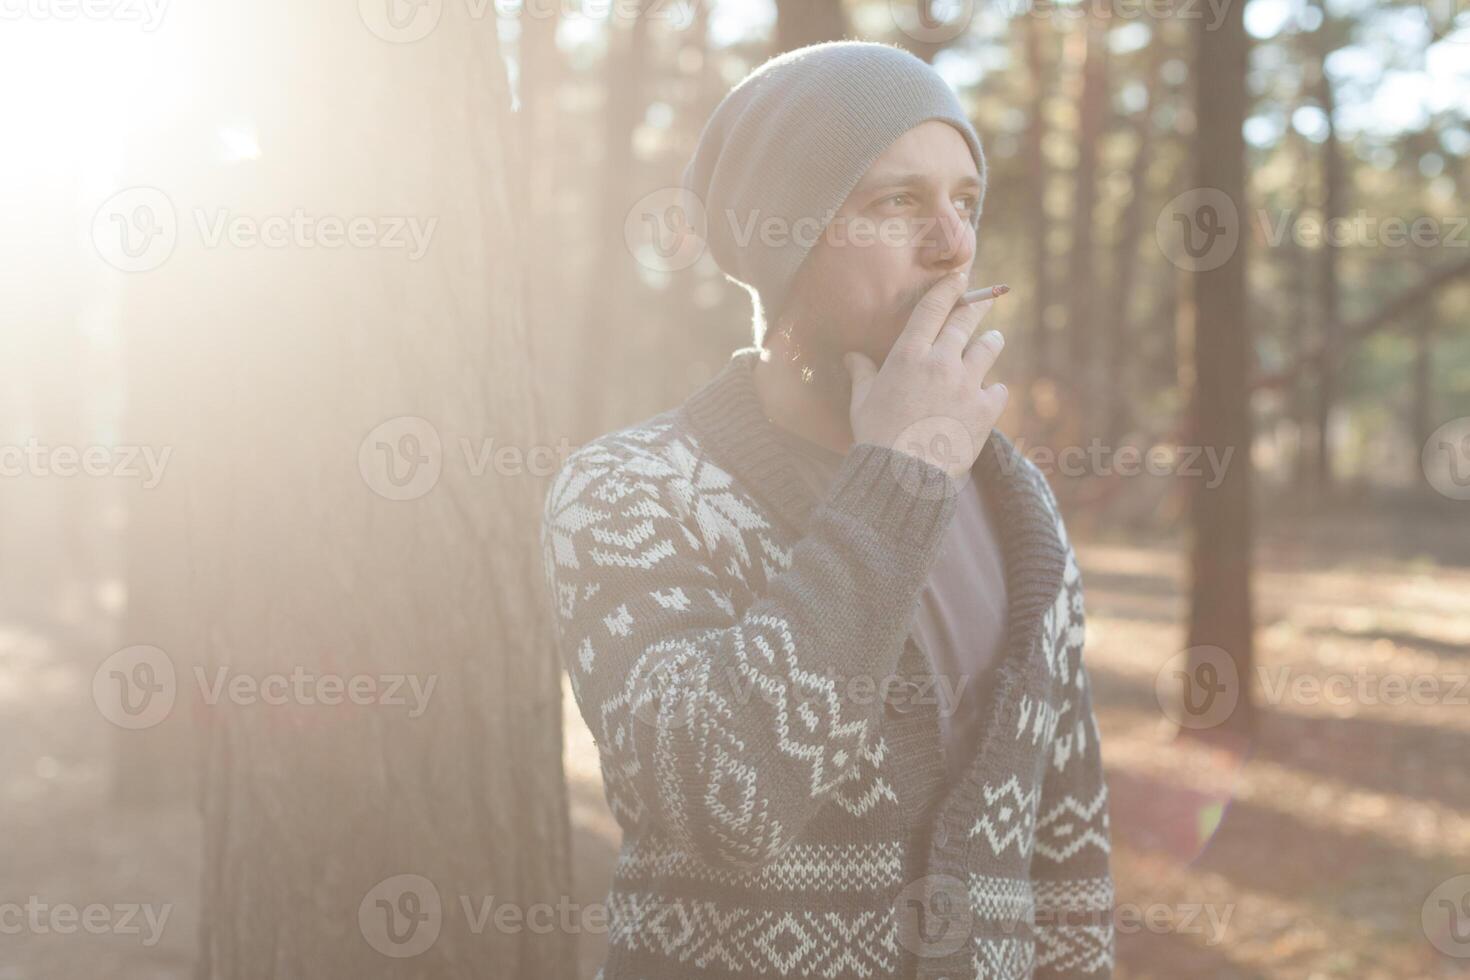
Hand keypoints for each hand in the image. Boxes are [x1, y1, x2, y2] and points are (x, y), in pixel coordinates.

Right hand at [844, 270, 1008, 479]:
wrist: (903, 475)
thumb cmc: (876, 436)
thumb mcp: (862, 402)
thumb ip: (862, 374)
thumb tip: (851, 357)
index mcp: (908, 355)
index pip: (933, 309)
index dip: (949, 289)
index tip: (959, 278)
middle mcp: (941, 361)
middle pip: (965, 321)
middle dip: (977, 306)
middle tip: (986, 299)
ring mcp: (967, 384)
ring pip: (989, 348)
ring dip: (992, 341)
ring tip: (994, 339)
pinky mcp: (985, 409)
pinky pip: (999, 389)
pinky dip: (994, 390)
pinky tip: (991, 392)